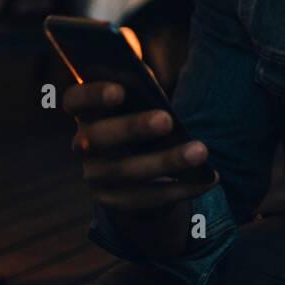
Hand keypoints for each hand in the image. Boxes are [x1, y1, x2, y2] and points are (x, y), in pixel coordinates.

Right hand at [63, 82, 215, 212]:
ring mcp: (96, 176)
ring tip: (200, 151)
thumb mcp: (141, 100)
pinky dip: (181, 189)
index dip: (93, 94)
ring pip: (126, 171)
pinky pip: (147, 198)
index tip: (120, 90)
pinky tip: (208, 179)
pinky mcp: (116, 201)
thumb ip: (142, 87)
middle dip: (133, 128)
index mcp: (87, 111)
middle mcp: (84, 144)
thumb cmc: (143, 117)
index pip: (75, 100)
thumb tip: (152, 83)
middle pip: (99, 137)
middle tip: (167, 120)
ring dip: (166, 162)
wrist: (139, 165)